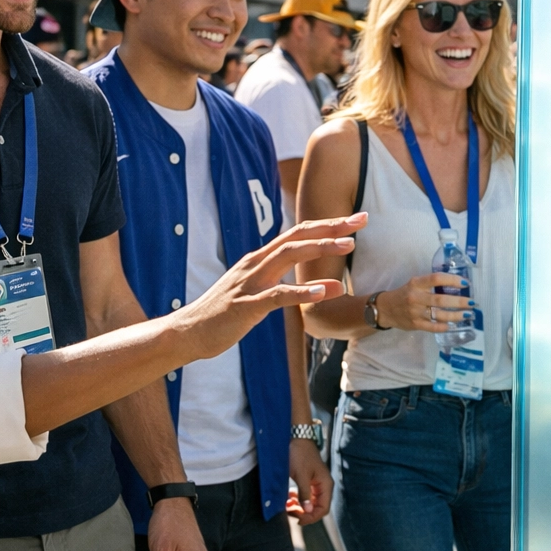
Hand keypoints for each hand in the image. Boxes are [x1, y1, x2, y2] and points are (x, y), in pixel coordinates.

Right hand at [176, 215, 362, 360]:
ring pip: (289, 257)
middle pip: (297, 237)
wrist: (188, 332)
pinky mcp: (246, 306)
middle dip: (331, 227)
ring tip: (349, 247)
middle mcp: (255, 264)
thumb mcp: (261, 294)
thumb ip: (294, 287)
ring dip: (321, 249)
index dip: (328, 225)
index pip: (298, 234)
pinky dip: (301, 292)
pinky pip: (277, 296)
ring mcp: (249, 283)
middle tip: (361, 220)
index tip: (356, 219)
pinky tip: (323, 292)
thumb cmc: (225, 314)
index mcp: (260, 260)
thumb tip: (331, 284)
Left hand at [287, 438, 332, 523]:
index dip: (311, 517)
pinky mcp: (309, 480)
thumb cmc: (300, 454)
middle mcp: (323, 486)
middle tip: (289, 512)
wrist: (297, 437)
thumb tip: (307, 511)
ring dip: (300, 507)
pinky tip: (289, 497)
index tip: (298, 520)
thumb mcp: (300, 475)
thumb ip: (304, 494)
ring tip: (287, 505)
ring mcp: (316, 483)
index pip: (323, 509)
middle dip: (304, 513)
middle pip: (317, 507)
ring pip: (310, 503)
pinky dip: (298, 499)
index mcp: (325, 485)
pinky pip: (306, 496)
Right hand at [372, 274, 475, 332]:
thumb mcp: (414, 284)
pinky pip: (434, 327)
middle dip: (459, 301)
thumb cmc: (404, 294)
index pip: (436, 279)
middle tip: (472, 302)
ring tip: (467, 314)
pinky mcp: (416, 324)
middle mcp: (416, 297)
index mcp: (416, 283)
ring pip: (439, 314)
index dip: (452, 280)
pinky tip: (453, 325)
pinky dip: (445, 326)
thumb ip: (430, 284)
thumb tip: (456, 284)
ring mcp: (415, 312)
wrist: (385, 309)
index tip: (465, 283)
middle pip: (441, 299)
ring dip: (456, 315)